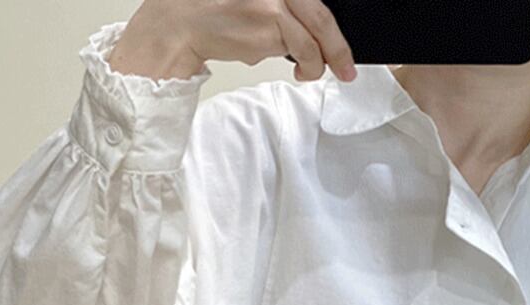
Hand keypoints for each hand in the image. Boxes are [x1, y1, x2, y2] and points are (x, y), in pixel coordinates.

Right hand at [138, 0, 356, 81]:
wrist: (182, 21)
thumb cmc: (215, 10)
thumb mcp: (256, 2)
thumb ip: (283, 10)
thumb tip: (313, 33)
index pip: (315, 4)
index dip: (332, 30)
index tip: (341, 47)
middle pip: (322, 17)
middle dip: (339, 49)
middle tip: (347, 69)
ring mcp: (274, 0)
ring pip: (312, 38)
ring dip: (317, 64)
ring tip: (310, 74)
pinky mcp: (268, 22)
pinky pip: (295, 50)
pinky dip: (300, 64)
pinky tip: (292, 69)